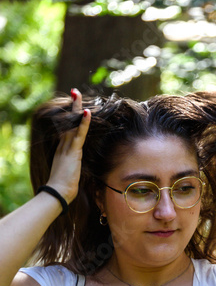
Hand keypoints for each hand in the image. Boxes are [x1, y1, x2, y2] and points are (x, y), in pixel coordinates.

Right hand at [46, 89, 90, 203]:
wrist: (58, 193)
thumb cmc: (63, 188)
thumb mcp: (70, 174)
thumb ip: (73, 168)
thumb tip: (76, 172)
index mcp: (62, 150)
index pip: (68, 130)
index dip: (72, 118)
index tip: (75, 108)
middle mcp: (63, 146)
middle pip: (69, 122)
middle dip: (72, 107)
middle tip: (74, 92)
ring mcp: (67, 148)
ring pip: (73, 124)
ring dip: (76, 109)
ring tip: (77, 94)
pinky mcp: (72, 152)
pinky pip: (79, 135)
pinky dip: (83, 123)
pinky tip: (87, 112)